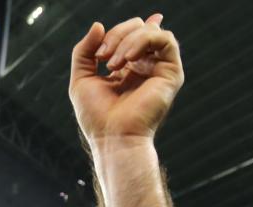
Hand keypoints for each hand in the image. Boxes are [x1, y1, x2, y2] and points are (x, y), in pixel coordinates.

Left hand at [69, 14, 182, 143]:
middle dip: (117, 35)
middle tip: (102, 58)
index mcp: (127, 68)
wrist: (112, 137)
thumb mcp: (81, 79)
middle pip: (138, 27)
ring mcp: (159, 69)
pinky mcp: (171, 73)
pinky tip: (128, 59)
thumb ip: (84, 51)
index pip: (127, 33)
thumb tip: (99, 24)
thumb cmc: (96, 116)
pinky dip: (143, 40)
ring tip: (112, 63)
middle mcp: (146, 66)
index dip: (114, 34)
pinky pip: (164, 39)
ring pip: (151, 30)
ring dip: (127, 39)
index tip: (97, 56)